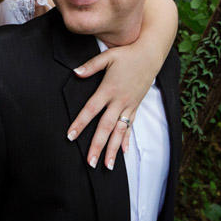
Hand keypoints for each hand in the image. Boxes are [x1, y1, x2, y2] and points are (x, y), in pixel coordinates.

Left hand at [67, 46, 153, 169]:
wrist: (150, 55)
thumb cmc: (127, 54)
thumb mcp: (108, 56)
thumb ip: (91, 66)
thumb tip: (75, 72)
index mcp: (109, 89)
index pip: (91, 109)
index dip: (80, 123)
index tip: (70, 136)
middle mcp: (119, 101)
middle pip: (106, 127)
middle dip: (97, 145)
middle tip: (90, 162)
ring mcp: (129, 105)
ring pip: (119, 131)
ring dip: (113, 149)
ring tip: (107, 165)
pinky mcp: (135, 107)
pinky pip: (130, 126)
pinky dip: (126, 140)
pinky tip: (123, 152)